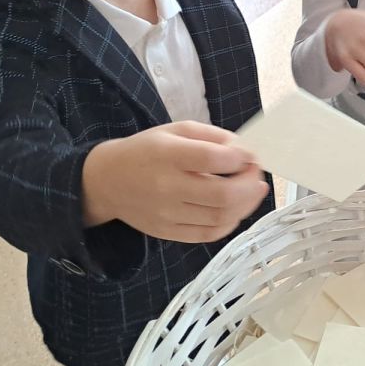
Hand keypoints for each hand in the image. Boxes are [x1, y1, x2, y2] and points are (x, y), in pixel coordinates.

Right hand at [82, 122, 269, 243]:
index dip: (241, 158)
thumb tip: (246, 150)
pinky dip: (230, 223)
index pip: (213, 160)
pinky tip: (236, 209)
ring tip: (253, 190)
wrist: (107, 181)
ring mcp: (167, 214)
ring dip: (246, 204)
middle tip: (257, 174)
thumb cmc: (146, 151)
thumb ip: (213, 137)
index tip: (250, 155)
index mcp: (168, 155)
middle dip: (250, 184)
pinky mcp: (168, 232)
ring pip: (220, 217)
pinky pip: (208, 234)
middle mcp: (167, 187)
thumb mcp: (176, 130)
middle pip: (223, 194)